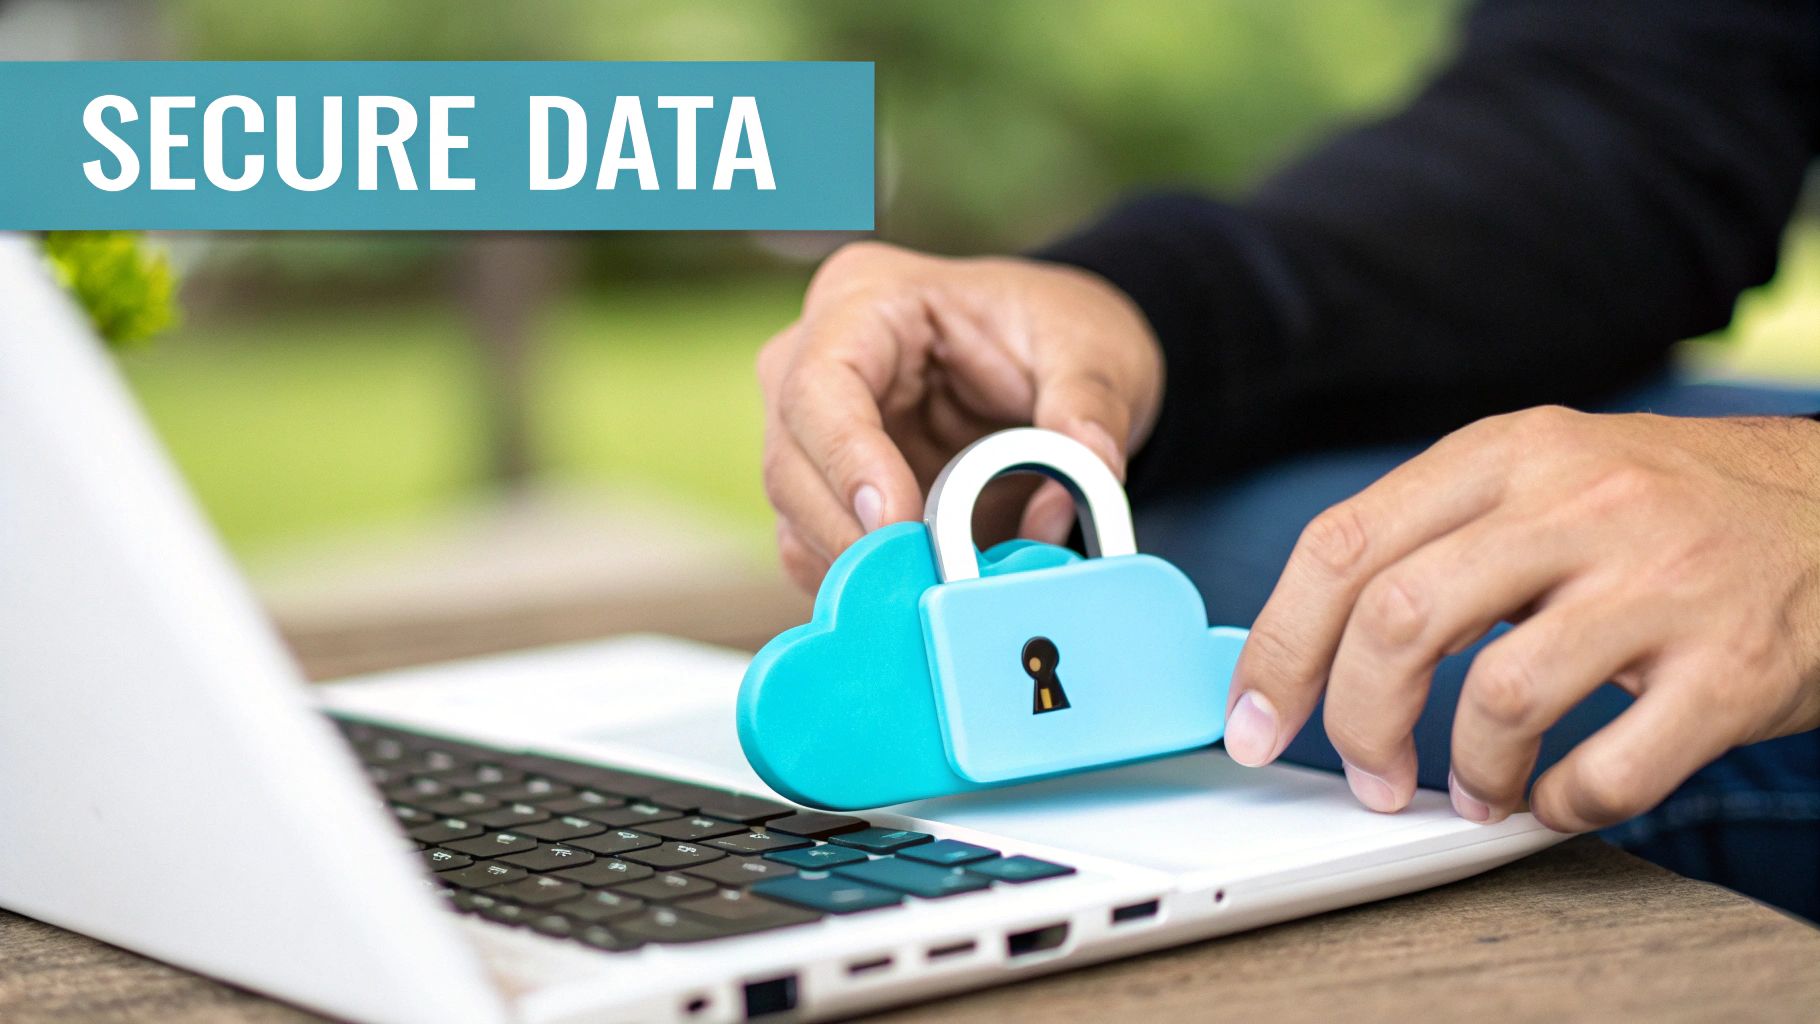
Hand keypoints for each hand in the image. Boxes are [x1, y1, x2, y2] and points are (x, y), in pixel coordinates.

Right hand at [758, 241, 1162, 590]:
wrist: (1059, 362)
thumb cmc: (1057, 334)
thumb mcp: (1096, 350)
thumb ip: (1091, 407)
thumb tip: (1090, 469)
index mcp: (868, 300)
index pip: (821, 382)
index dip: (847, 460)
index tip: (895, 522)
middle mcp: (816, 358)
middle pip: (790, 458)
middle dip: (850, 531)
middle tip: (924, 580)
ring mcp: (813, 429)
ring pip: (795, 514)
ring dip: (858, 566)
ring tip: (937, 591)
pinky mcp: (828, 490)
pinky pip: (817, 549)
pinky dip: (865, 581)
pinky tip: (920, 593)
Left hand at [1224, 406, 1819, 831]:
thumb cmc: (1673, 510)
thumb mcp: (1548, 478)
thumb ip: (1439, 538)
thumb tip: (1314, 640)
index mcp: (1510, 454)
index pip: (1344, 545)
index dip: (1278, 645)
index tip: (1255, 715)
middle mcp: (1579, 503)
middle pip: (1398, 619)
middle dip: (1355, 719)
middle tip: (1368, 773)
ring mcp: (1661, 583)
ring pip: (1498, 698)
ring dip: (1467, 771)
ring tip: (1479, 789)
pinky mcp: (1733, 669)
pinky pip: (1610, 769)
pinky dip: (1564, 804)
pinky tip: (1562, 794)